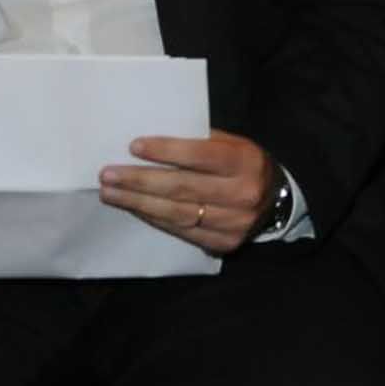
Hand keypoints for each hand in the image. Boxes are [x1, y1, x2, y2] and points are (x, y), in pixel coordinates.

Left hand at [99, 129, 275, 253]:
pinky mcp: (224, 243)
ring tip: (111, 193)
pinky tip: (135, 209)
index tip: (133, 147)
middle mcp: (243, 193)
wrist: (276, 199)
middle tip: (108, 175)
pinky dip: (155, 219)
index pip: (200, 155)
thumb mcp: (231, 144)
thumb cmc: (243, 163)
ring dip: (139, 203)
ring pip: (178, 213)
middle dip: (140, 181)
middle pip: (183, 187)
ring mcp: (234, 222)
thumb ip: (199, 141)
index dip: (166, 151)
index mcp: (245, 161)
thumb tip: (150, 143)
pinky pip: (182, 232)